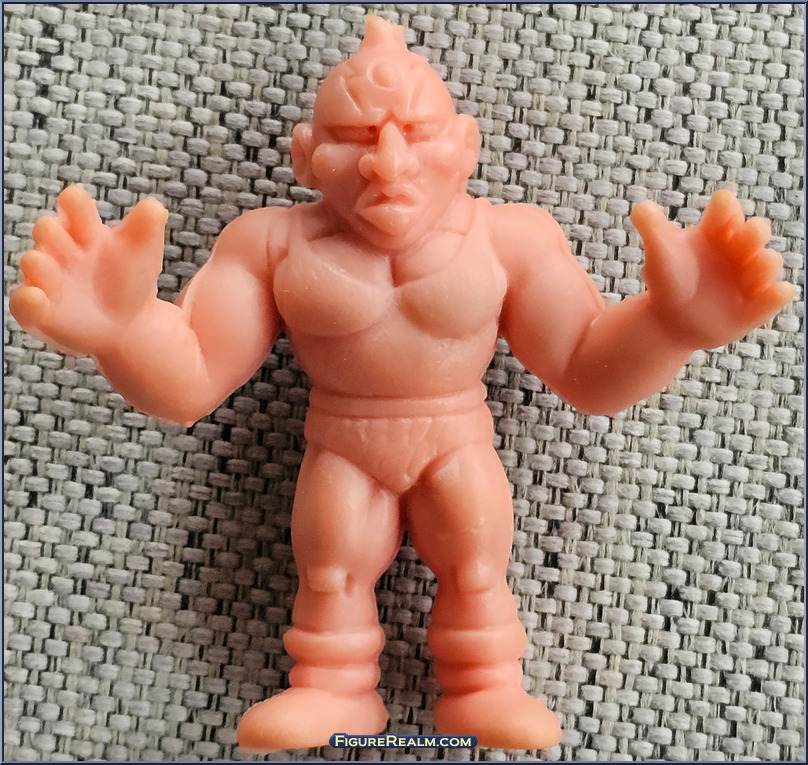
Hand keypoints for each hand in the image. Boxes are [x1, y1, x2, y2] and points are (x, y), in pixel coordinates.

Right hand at [9, 184, 167, 355]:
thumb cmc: (129, 277)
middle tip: (73, 242)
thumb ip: (147, 226)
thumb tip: (155, 206)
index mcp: (84, 228)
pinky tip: (36, 298)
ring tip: (48, 266)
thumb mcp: (144, 250)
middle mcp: (60, 249)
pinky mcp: (38, 310)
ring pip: (34, 263)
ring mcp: (46, 279)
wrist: (128, 322)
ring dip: (39, 264)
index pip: (73, 205)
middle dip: (53, 231)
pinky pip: (24, 303)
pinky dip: (28, 300)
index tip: (78, 200)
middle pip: (47, 230)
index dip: (74, 202)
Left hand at [632, 190, 794, 348]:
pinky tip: (780, 291)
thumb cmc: (667, 279)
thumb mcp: (660, 252)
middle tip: (748, 233)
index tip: (721, 204)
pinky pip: (770, 300)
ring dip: (766, 263)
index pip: (726, 212)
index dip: (726, 208)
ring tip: (757, 263)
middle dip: (755, 232)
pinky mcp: (754, 307)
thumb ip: (652, 228)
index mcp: (717, 231)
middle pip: (755, 233)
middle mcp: (739, 250)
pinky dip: (776, 296)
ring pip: (767, 265)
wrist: (669, 320)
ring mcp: (750, 278)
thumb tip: (641, 207)